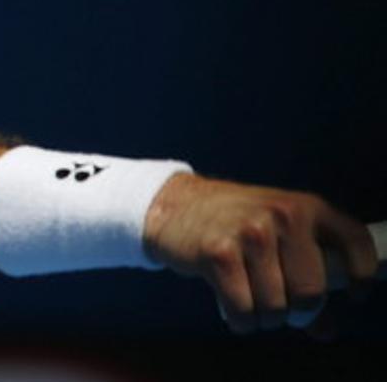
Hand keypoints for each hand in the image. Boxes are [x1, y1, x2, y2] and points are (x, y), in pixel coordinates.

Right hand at [142, 173, 377, 333]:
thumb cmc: (230, 222)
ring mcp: (251, 233)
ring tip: (249, 298)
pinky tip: (230, 304)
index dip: (360, 277)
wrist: (173, 205)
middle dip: (296, 311)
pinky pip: (244, 311)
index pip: (356, 243)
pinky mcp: (219, 253)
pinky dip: (239, 319)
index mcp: (306, 207)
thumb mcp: (276, 235)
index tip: (352, 294)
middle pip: (311, 293)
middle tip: (279, 304)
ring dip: (263, 317)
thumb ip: (305, 275)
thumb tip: (326, 329)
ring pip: (276, 308)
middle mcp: (283, 216)